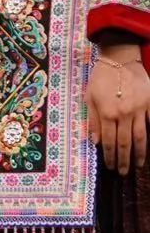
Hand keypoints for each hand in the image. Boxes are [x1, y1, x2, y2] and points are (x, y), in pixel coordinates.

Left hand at [86, 52, 148, 175]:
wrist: (120, 59)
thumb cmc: (101, 78)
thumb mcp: (89, 97)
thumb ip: (92, 120)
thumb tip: (95, 142)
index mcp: (107, 113)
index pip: (108, 141)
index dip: (109, 156)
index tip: (111, 167)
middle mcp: (123, 114)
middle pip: (124, 143)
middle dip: (124, 160)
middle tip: (123, 173)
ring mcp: (139, 110)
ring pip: (140, 137)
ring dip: (139, 154)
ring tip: (138, 166)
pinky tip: (149, 146)